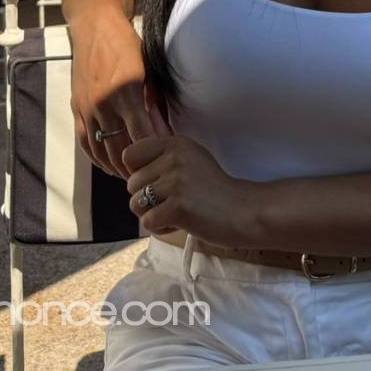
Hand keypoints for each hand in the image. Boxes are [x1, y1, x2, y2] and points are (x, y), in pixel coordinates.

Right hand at [69, 14, 169, 177]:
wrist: (95, 26)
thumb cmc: (129, 45)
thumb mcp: (149, 71)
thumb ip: (156, 104)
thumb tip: (166, 134)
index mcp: (126, 91)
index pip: (142, 135)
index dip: (154, 153)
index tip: (166, 162)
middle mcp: (104, 102)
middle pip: (120, 149)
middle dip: (137, 166)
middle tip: (151, 177)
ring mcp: (87, 108)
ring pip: (101, 151)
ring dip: (117, 167)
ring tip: (133, 176)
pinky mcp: (76, 108)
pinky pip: (85, 142)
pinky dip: (97, 158)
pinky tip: (110, 165)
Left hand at [124, 135, 257, 245]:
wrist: (243, 210)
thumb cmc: (213, 189)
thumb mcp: (190, 158)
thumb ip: (162, 157)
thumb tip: (128, 165)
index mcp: (175, 143)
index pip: (130, 154)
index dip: (138, 172)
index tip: (156, 181)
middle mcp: (173, 158)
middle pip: (131, 184)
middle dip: (146, 198)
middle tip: (173, 200)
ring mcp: (176, 182)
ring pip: (135, 204)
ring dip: (152, 214)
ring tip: (177, 211)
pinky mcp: (178, 207)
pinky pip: (148, 222)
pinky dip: (162, 228)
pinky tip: (181, 222)